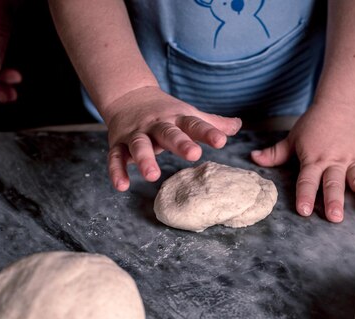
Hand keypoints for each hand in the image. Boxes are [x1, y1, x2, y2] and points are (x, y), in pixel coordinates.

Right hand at [103, 86, 241, 190]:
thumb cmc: (165, 112)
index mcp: (177, 118)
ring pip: (140, 145)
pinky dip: (117, 171)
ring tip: (153, 176)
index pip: (194, 124)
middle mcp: (157, 125)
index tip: (221, 141)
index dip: (208, 132)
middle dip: (180, 143)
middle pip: (168, 133)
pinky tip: (122, 186)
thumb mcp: (188, 114)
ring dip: (145, 159)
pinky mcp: (119, 143)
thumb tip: (238, 126)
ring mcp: (136, 134)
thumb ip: (211, 123)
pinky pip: (115, 157)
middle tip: (193, 154)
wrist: (128, 95)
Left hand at [251, 104, 354, 222]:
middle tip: (335, 218)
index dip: (305, 195)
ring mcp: (353, 159)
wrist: (341, 104)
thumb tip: (254, 158)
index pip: (307, 180)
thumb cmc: (314, 124)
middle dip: (335, 200)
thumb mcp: (293, 138)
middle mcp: (335, 161)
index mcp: (314, 158)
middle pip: (334, 182)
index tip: (303, 211)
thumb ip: (276, 152)